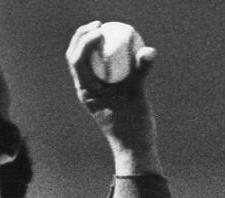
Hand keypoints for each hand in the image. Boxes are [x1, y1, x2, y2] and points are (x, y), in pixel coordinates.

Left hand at [66, 20, 161, 173]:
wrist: (133, 147)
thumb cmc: (134, 125)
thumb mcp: (139, 96)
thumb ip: (142, 71)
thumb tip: (149, 50)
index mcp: (86, 91)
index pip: (77, 60)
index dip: (84, 40)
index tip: (101, 29)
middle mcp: (85, 89)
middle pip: (75, 57)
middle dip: (82, 37)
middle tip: (99, 24)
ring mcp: (92, 91)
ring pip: (85, 62)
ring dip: (89, 44)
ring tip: (104, 29)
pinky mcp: (102, 92)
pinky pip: (100, 68)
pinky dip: (104, 55)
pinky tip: (118, 44)